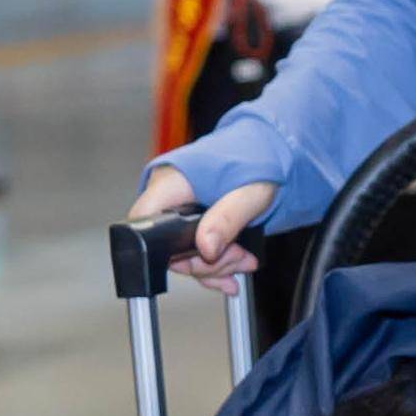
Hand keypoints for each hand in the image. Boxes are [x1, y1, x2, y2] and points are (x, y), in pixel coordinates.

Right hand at [125, 165, 281, 295]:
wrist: (271, 150)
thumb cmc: (259, 158)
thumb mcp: (250, 192)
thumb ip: (227, 219)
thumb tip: (205, 246)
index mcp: (171, 180)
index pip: (145, 220)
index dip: (165, 247)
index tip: (203, 254)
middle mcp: (168, 195)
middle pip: (164, 245)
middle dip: (203, 261)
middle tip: (234, 257)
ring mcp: (178, 208)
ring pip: (181, 253)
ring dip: (214, 265)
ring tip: (242, 258)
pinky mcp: (190, 219)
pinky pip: (191, 250)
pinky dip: (214, 262)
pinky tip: (234, 263)